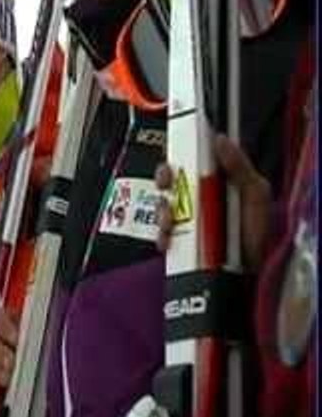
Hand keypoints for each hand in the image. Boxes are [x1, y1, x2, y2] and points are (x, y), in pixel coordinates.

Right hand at [155, 134, 271, 269]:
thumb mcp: (256, 195)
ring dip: (163, 210)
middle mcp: (200, 200)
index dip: (180, 153)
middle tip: (167, 183)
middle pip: (171, 179)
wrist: (246, 277)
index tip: (176, 153)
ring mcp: (187, 221)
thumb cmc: (257, 236)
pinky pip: (159, 233)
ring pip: (161, 205)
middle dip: (164, 178)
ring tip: (172, 219)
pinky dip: (161, 235)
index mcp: (219, 183)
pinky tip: (170, 238)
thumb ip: (239, 166)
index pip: (194, 160)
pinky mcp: (177, 242)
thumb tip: (220, 140)